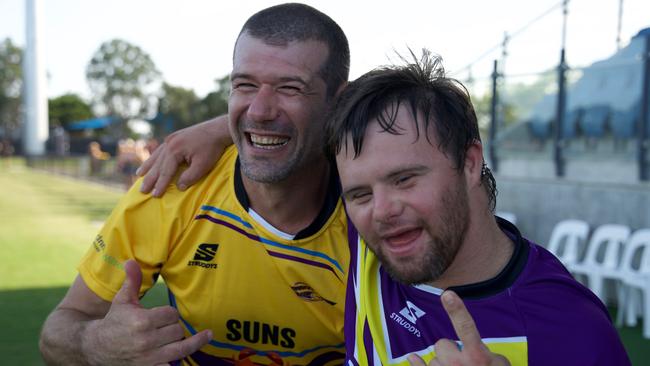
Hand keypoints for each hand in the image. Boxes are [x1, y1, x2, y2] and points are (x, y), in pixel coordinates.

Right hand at [84, 260, 211, 364]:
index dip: (170, 314)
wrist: (97, 347)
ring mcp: (148, 357)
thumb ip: (132, 281)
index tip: (165, 315)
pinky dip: (178, 363)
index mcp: (141, 321)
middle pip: (177, 330)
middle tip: (169, 328)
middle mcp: (146, 340)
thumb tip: (131, 261)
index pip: (171, 314)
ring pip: (180, 348)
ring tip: (207, 336)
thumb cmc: (114, 321)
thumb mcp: (122, 300)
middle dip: (175, 327)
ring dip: (192, 342)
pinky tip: (189, 357)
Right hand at [137, 116, 229, 196]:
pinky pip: (161, 149)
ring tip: (139, 176)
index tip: (154, 196)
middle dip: (150, 178)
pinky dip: (154, 156)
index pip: (165, 172)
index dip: (160, 185)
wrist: (218, 129)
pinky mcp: (175, 137)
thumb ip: (190, 177)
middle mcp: (169, 144)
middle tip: (142, 191)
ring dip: (148, 166)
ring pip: (156, 156)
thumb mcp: (203, 165)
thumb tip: (179, 187)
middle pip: (157, 164)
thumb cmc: (212, 148)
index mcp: (174, 150)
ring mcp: (171, 139)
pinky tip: (151, 161)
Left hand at [407, 291, 509, 365]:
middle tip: (463, 365)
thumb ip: (490, 356)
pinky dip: (416, 364)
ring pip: (434, 359)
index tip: (447, 294)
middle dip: (451, 351)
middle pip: (443, 344)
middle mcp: (457, 363)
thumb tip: (475, 350)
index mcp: (477, 357)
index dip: (457, 310)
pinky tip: (412, 358)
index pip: (466, 328)